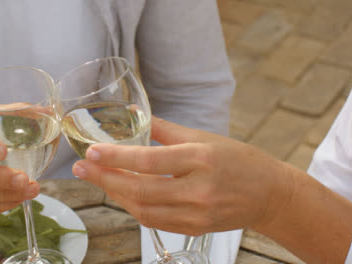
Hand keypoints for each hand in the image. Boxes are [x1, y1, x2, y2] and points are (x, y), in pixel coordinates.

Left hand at [72, 117, 290, 235]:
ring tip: (99, 179)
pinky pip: (155, 222)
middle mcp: (198, 190)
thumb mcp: (204, 137)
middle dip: (105, 179)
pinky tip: (123, 194)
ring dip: (117, 195)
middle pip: (141, 190)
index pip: (149, 161)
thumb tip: (134, 113)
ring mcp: (197, 214)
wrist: (270, 194)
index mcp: (201, 159)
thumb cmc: (239, 160)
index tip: (91, 152)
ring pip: (144, 210)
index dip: (116, 158)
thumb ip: (165, 129)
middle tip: (81, 169)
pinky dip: (135, 208)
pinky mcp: (195, 228)